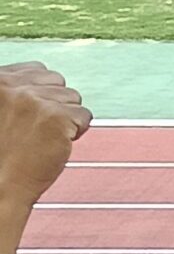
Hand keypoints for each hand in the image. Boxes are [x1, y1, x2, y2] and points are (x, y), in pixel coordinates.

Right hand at [0, 63, 91, 203]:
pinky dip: (77, 132)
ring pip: (74, 99)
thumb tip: (48, 83)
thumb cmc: (1, 153)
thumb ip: (14, 94)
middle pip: (59, 82)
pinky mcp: (56, 118)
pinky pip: (85, 117)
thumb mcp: (1, 110)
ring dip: (68, 118)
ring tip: (45, 138)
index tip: (38, 113)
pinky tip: (56, 145)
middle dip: (58, 103)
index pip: (38, 70)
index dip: (44, 92)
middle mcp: (12, 86)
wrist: (0, 184)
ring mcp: (35, 100)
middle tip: (42, 128)